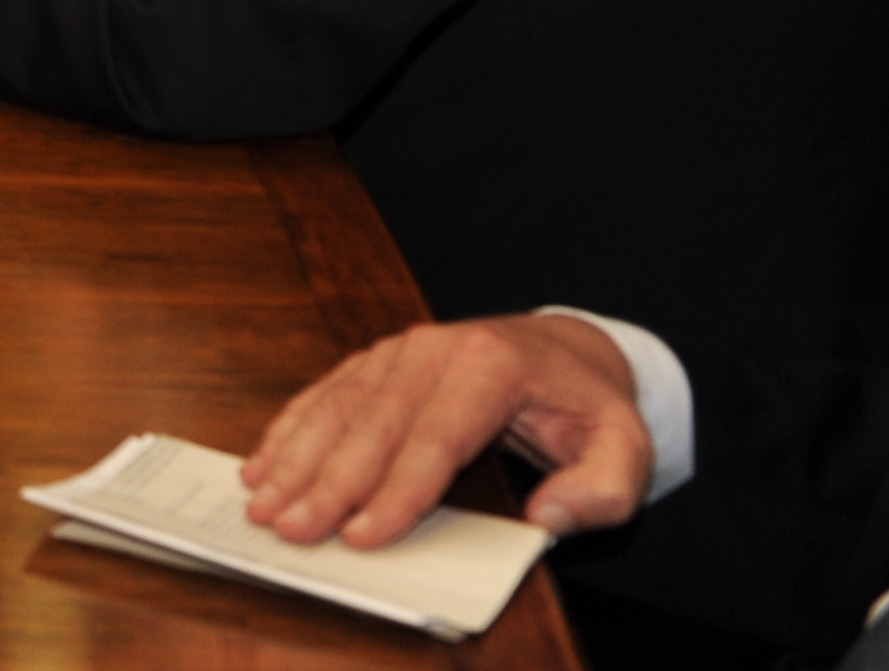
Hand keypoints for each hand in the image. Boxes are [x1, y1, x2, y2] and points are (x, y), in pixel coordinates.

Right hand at [243, 314, 653, 546]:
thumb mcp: (627, 449)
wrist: (567, 349)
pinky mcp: (375, 360)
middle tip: (291, 530)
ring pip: (337, 408)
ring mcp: (397, 350)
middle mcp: (433, 349)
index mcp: (491, 366)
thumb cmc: (590, 407)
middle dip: (327, 483)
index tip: (363, 538)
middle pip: (372, 425)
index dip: (396, 493)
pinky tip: (262, 463)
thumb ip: (602, 488)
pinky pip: (324, 394)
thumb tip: (548, 517)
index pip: (435, 439)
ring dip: (295, 459)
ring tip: (262, 504)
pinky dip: (289, 431)